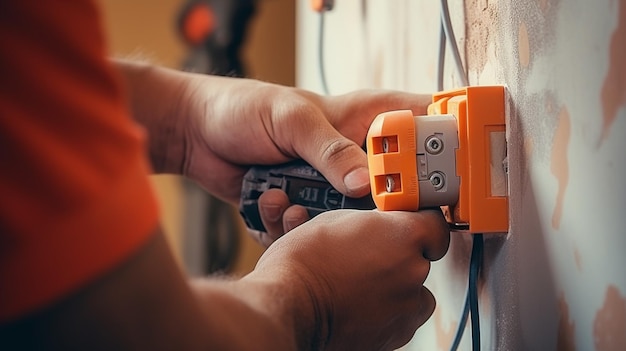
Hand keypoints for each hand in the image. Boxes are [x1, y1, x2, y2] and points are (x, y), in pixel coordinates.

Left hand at [114, 60, 430, 244]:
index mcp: (358, 119)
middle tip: (345, 207)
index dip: (434, 151)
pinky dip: (288, 226)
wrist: (196, 133)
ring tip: (287, 200)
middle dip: (370, 207)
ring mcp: (325, 184)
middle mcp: (348, 155)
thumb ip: (329, 149)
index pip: (415, 127)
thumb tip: (365, 182)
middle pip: (390, 188)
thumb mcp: (291, 119)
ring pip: (348, 218)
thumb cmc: (243, 109)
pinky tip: (267, 203)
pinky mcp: (301, 207)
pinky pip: (310, 230)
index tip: (436, 178)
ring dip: (317, 218)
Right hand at [249, 209, 449, 349]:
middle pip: (422, 258)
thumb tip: (378, 225)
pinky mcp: (395, 334)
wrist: (288, 308)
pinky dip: (388, 310)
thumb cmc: (303, 265)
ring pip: (415, 290)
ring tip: (362, 281)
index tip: (408, 223)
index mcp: (403, 236)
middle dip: (400, 254)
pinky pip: (402, 316)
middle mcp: (412, 271)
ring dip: (397, 284)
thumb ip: (370, 222)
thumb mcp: (335, 221)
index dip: (420, 222)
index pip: (434, 223)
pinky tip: (360, 301)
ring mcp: (406, 306)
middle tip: (369, 253)